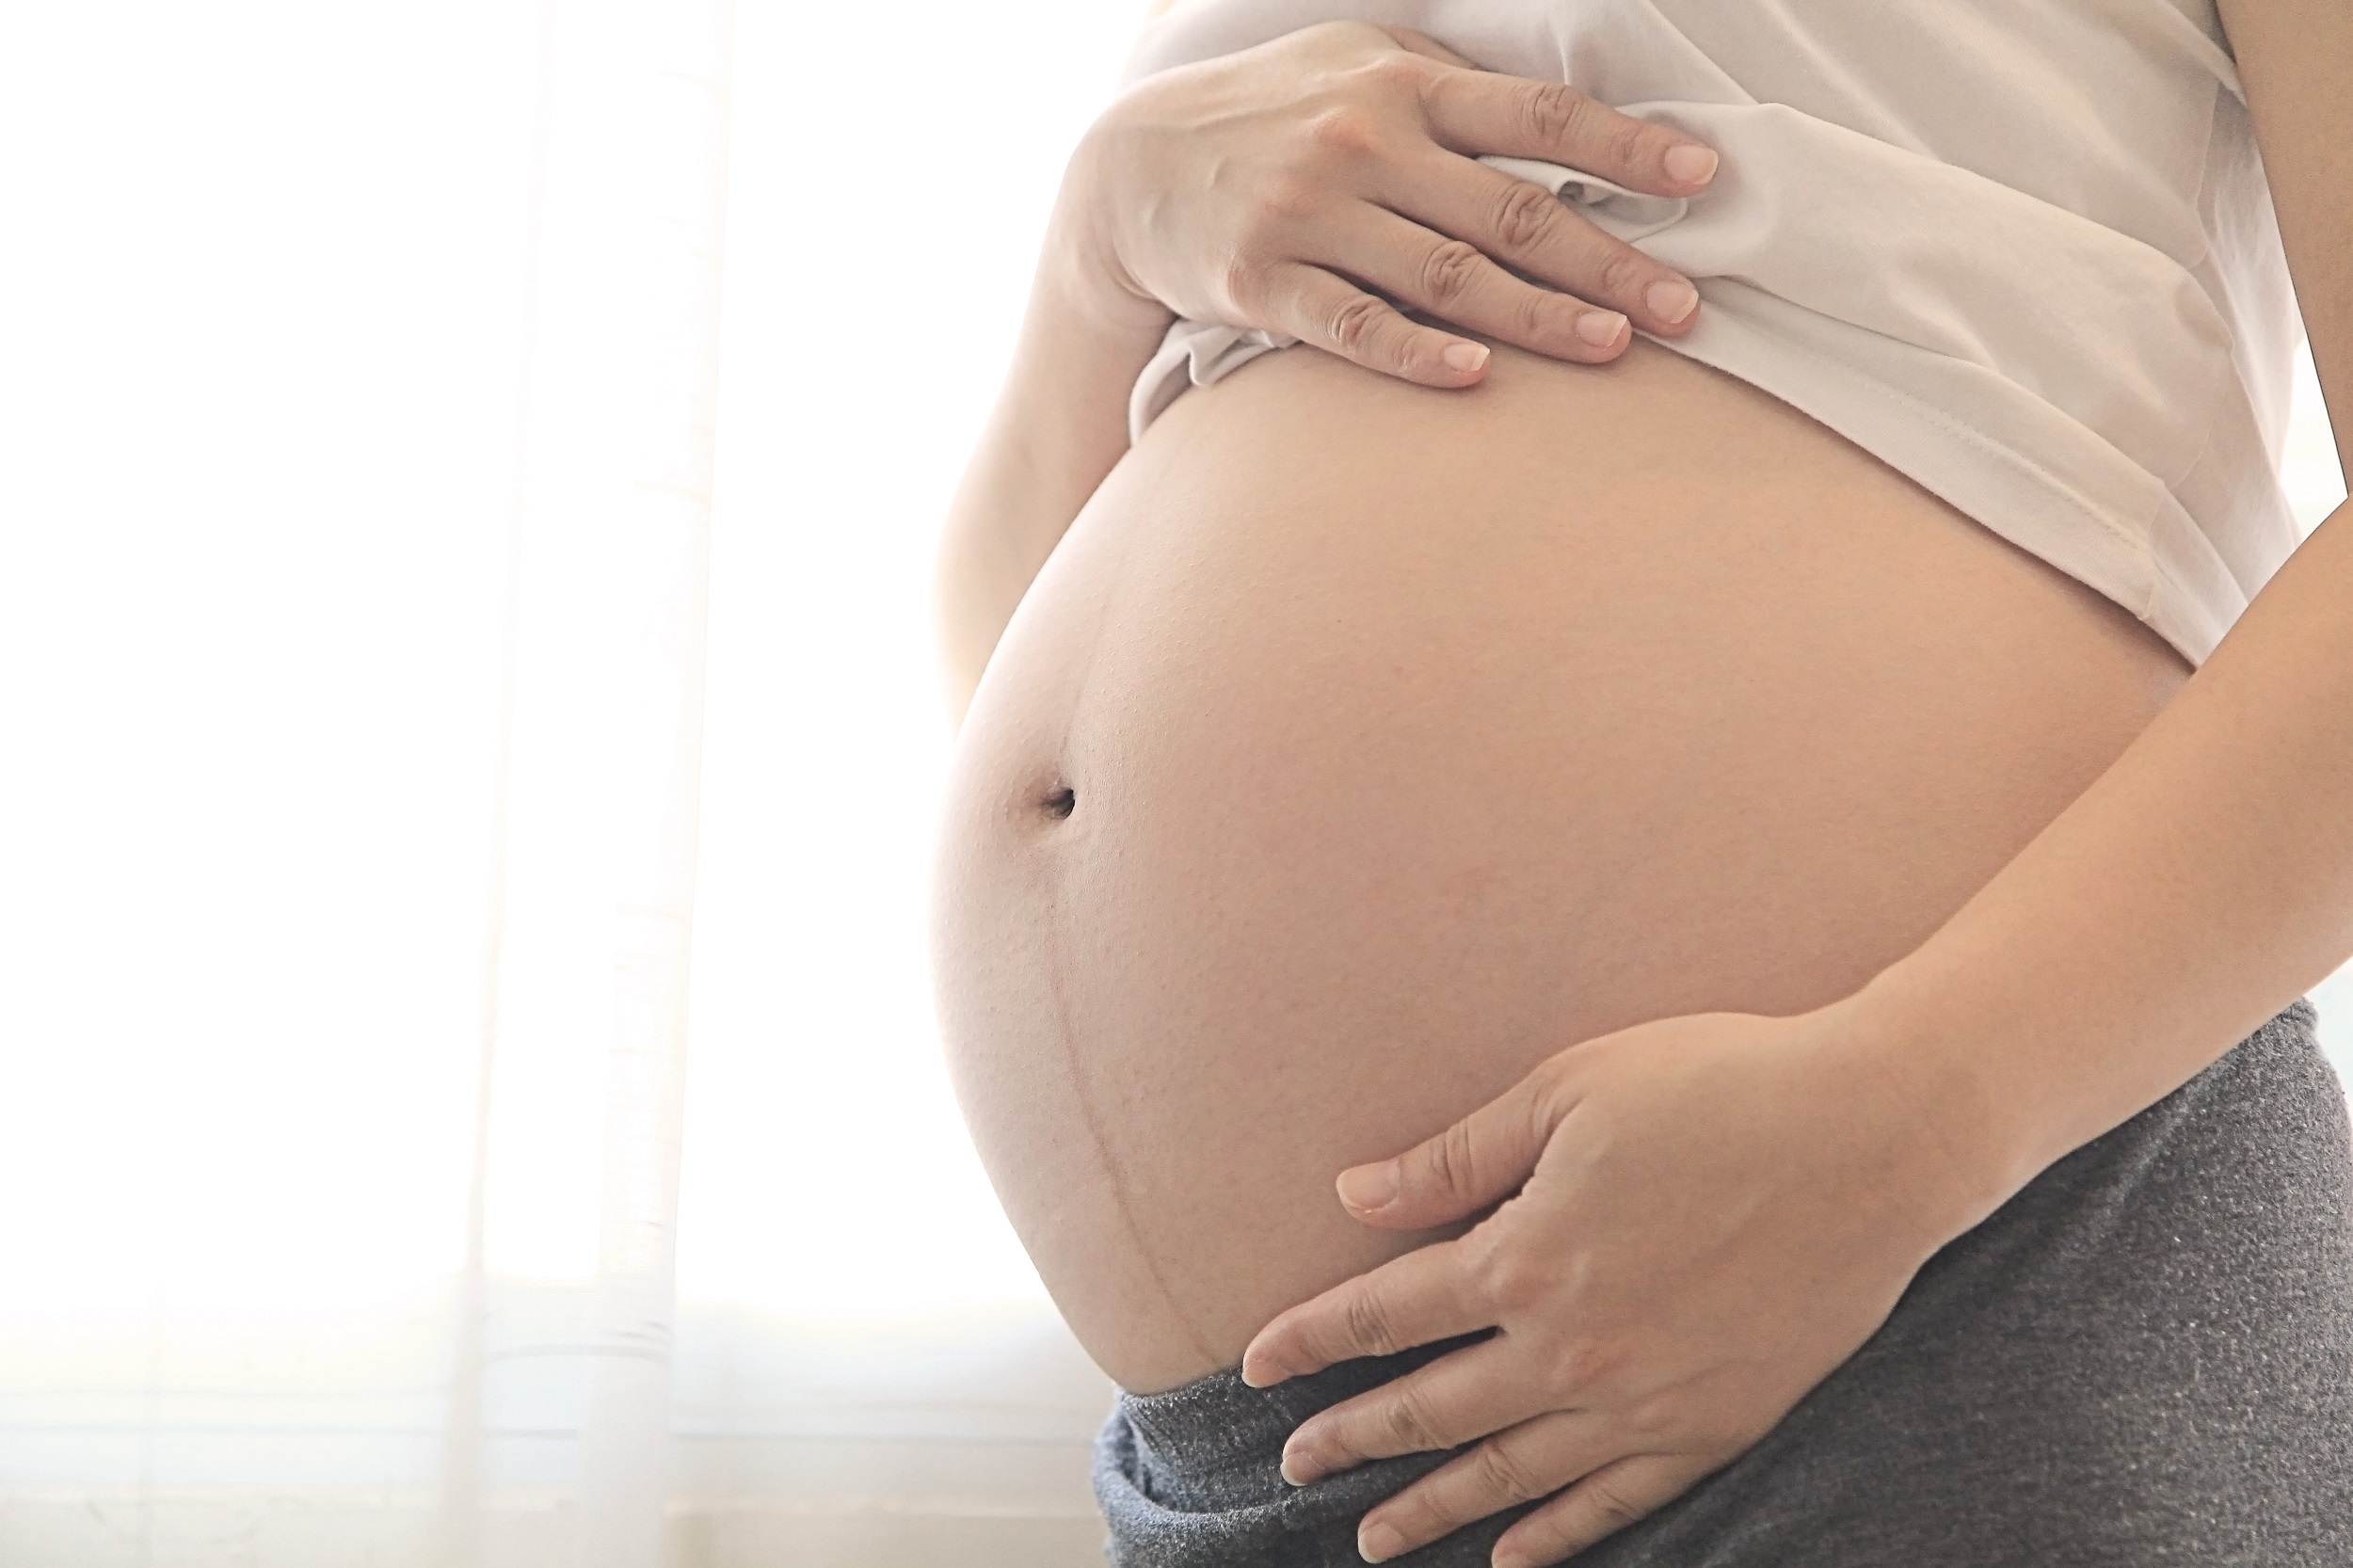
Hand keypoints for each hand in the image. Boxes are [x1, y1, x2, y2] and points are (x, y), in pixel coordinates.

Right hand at [1064, 21, 1717, 387]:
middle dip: (1607, 260)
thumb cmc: (1272, 117)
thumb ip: (1452, 93)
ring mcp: (1308, 215)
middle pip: (1509, 208)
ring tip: (1615, 348)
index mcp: (1402, 83)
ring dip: (1537, 315)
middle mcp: (1362, 142)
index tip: (1700, 179)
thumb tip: (1571, 132)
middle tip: (1684, 306)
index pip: (1537, 114)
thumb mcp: (1356, 66)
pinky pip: (1349, 325)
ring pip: (1445, 273)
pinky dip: (1413, 352)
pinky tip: (1476, 377)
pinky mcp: (1259, 282)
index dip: (1623, 148)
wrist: (1126, 171)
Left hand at [1240, 1005, 1991, 1566]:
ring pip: (1510, 1474)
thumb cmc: (1718, 1086)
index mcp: (1522, 1258)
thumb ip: (1455, 1160)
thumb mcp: (1567, 1092)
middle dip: (1351, 1439)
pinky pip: (1616, 1502)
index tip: (1255, 1366)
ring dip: (1432, 1507)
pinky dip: (1557, 1537)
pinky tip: (1515, 1559)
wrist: (1876, 1135)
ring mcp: (1644, 1400)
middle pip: (1430, 1409)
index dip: (1312, 1341)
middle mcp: (1570, 1348)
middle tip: (1295, 1467)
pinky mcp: (1717, 1424)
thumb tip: (1354, 1197)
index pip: (1383, 1314)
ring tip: (1374, 1538)